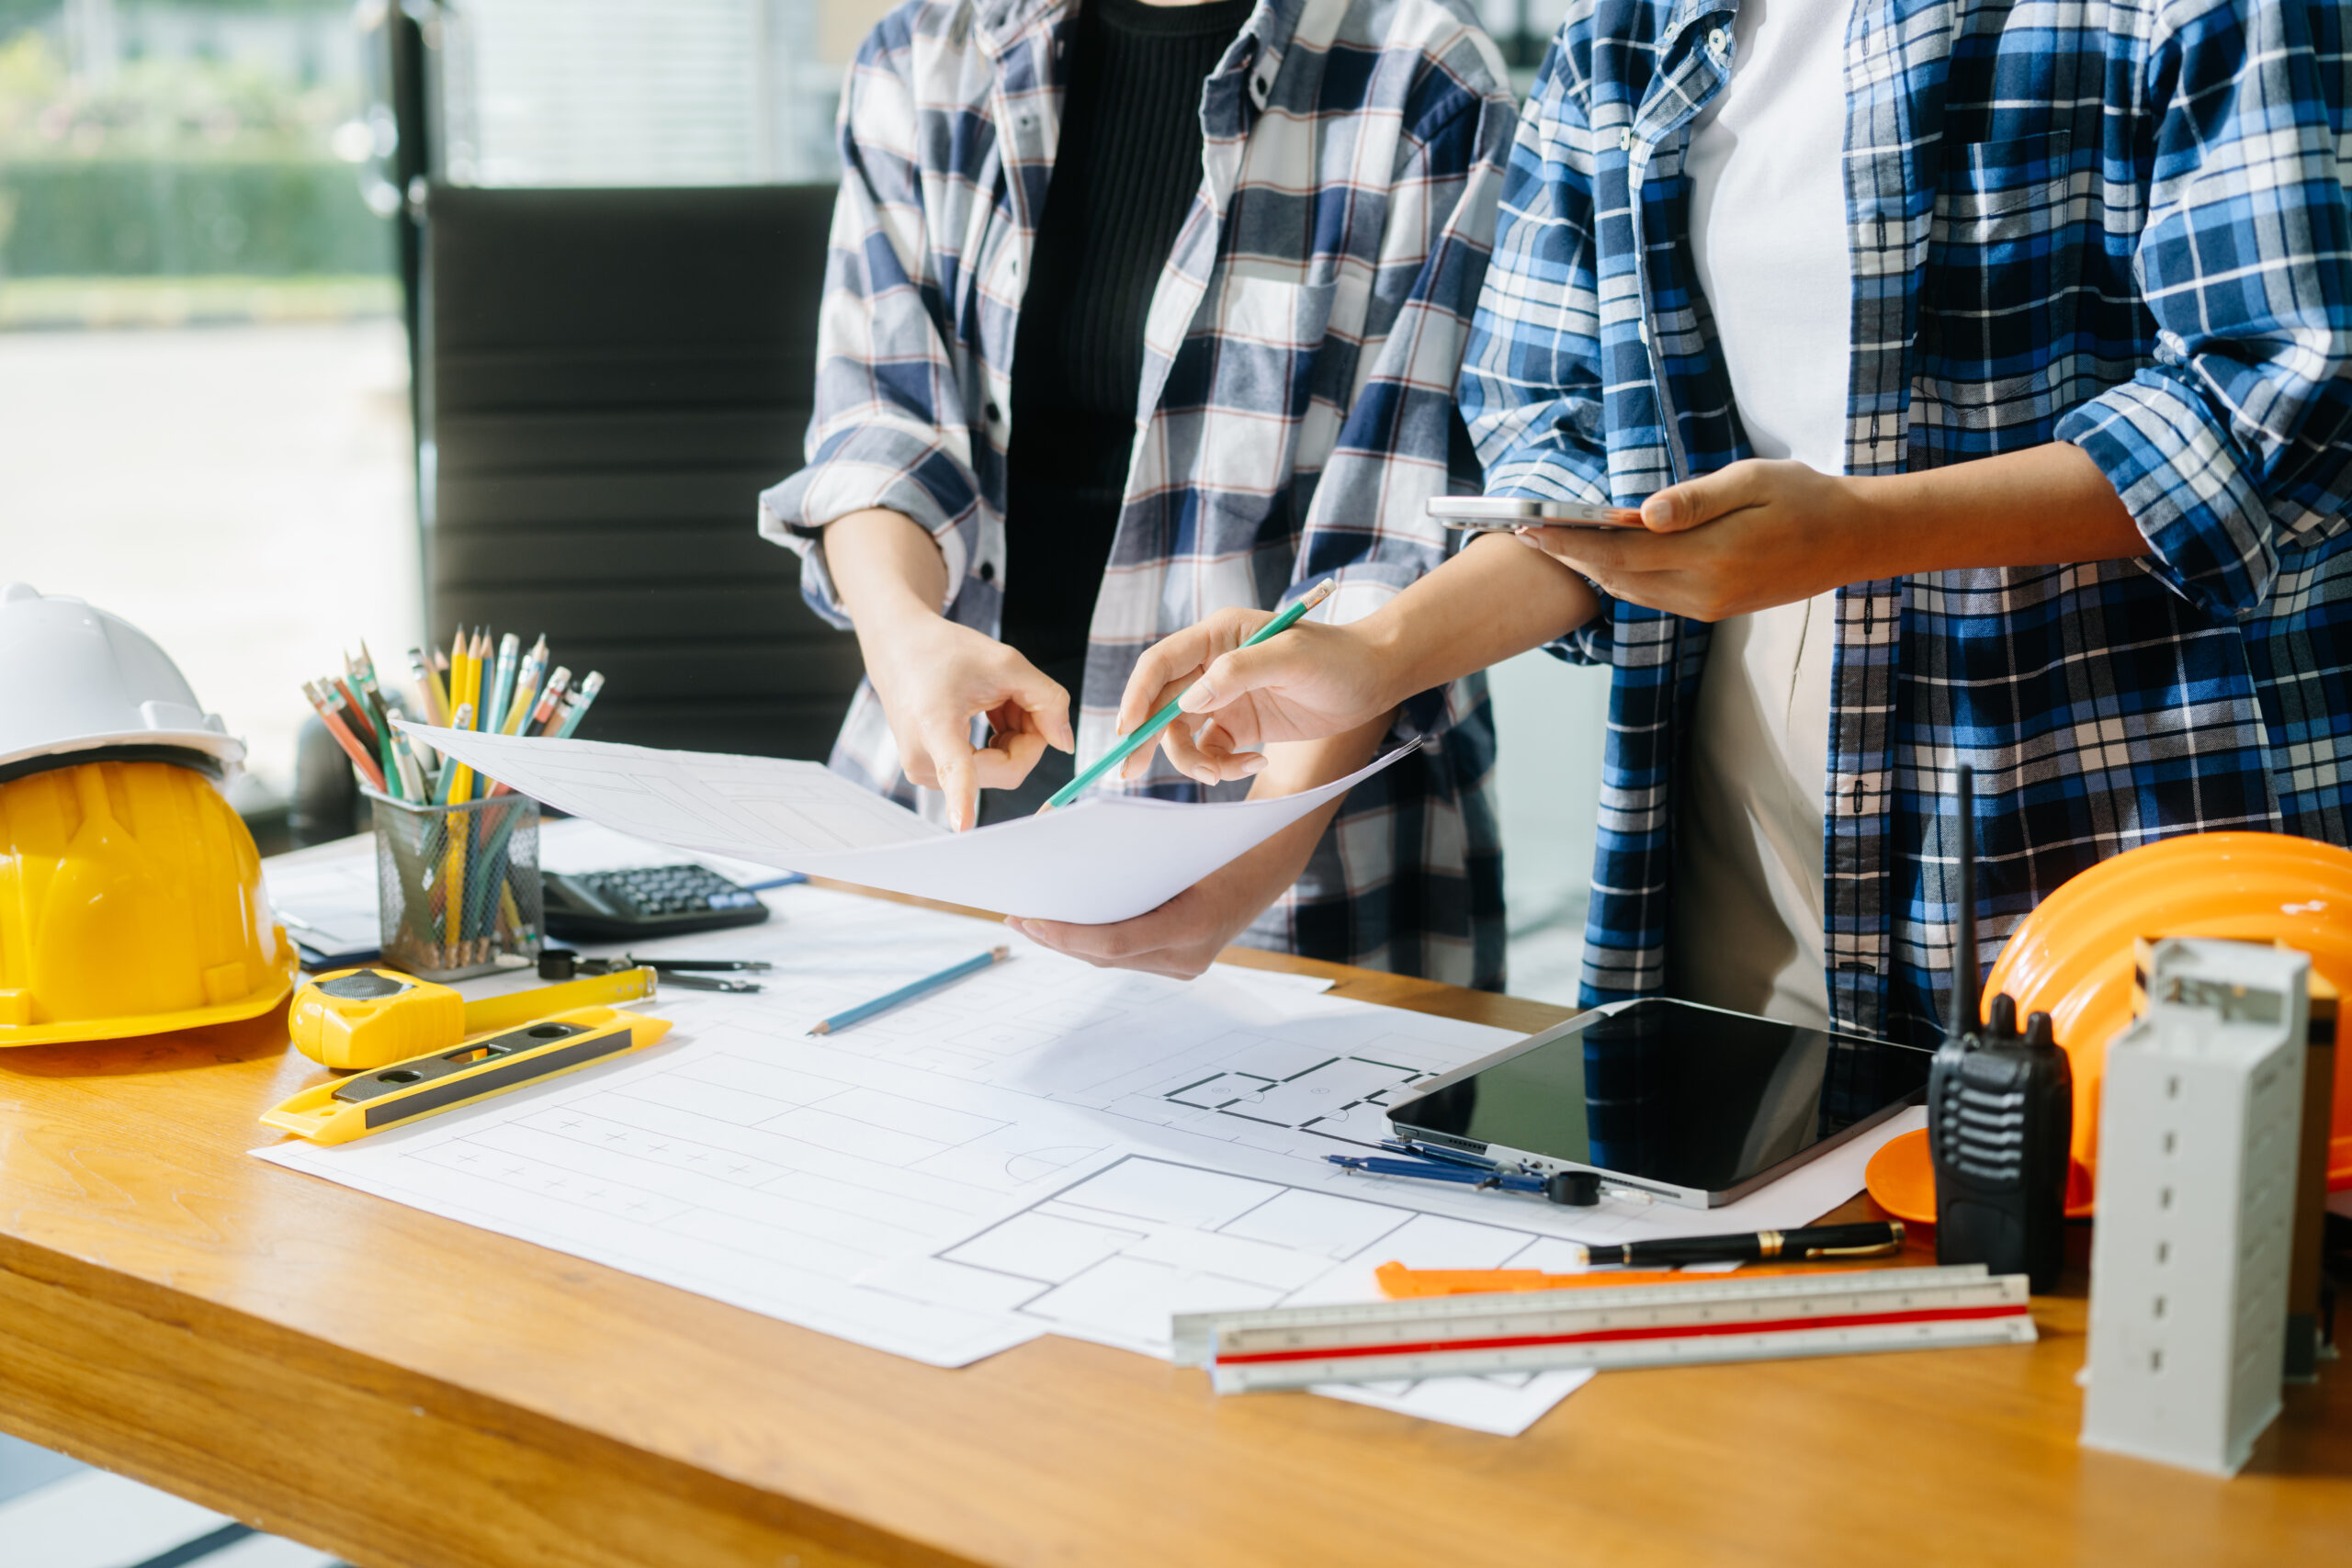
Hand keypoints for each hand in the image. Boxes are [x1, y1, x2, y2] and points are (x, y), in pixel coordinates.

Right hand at [859, 613, 1071, 830]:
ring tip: (996, 699)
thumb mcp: (1007, 664)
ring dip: (1013, 737)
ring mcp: (926, 772)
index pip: (954, 769)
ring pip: (1000, 771)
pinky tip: (988, 713)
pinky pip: (986, 771)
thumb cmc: (946, 653)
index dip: (962, 799)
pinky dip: (999, 744)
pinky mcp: (932, 775)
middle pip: (1007, 769)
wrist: (901, 650)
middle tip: (1019, 697)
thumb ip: (1048, 701)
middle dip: (1027, 735)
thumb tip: (1066, 745)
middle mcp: (924, 757)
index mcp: (934, 724)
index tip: (963, 827)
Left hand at [1008, 830, 1307, 978]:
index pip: (1113, 943)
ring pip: (1111, 960)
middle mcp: (1189, 957)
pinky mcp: (1179, 963)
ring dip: (1069, 941)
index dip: (1065, 935)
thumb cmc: (1223, 839)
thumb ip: (1130, 854)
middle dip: (1057, 937)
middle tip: (1014, 917)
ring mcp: (1185, 966)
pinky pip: (1126, 954)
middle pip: (1105, 955)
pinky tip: (1063, 922)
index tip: (1027, 919)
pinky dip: (1093, 939)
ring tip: (1028, 919)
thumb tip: (1060, 848)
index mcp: (1193, 926)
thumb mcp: (1178, 837)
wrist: (1271, 861)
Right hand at [1116, 607, 1395, 785]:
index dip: (1137, 696)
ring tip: (1223, 774)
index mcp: (1217, 636)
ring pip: (1183, 735)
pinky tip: (1256, 760)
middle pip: (1161, 704)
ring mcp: (1223, 697)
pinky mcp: (1238, 724)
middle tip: (1128, 772)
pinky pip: (1212, 751)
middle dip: (1146, 739)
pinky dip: (1224, 765)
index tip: (1127, 730)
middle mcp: (1212, 666)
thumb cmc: (1337, 657)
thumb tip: (1190, 700)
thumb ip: (1239, 673)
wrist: (1374, 678)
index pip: (1161, 665)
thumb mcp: (1291, 657)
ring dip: (1195, 761)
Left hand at [1520, 459, 1870, 621]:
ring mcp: (1708, 607)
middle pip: (1618, 578)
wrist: (1854, 541)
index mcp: (1712, 557)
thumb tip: (1643, 514)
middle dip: (1569, 556)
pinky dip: (1622, 577)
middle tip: (1526, 532)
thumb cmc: (1805, 497)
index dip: (1572, 542)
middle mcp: (1704, 592)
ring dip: (1592, 568)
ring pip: (1633, 591)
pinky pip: (1654, 596)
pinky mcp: (1714, 610)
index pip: (1622, 554)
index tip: (1533, 525)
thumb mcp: (1753, 480)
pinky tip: (1602, 557)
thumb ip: (1695, 500)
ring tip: (1553, 542)